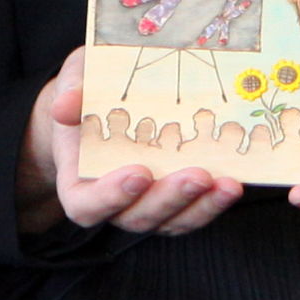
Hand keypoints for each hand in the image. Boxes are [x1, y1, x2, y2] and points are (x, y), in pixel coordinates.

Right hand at [19, 51, 240, 238]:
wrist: (107, 97)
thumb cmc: (88, 89)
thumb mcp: (77, 79)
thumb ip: (72, 90)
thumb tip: (65, 106)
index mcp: (78, 180)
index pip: (86, 205)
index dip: (110, 197)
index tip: (138, 173)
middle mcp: (114, 201)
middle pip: (136, 217)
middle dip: (169, 199)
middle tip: (197, 175)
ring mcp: (147, 203)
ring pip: (171, 221)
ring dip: (200, 206)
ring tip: (227, 184)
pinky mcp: (176, 198)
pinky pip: (193, 210)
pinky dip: (213, 201)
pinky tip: (233, 181)